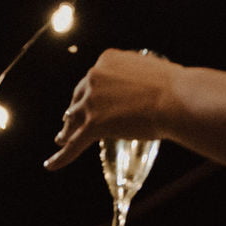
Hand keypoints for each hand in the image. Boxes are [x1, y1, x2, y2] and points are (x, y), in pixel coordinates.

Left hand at [46, 48, 180, 170]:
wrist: (175, 99)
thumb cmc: (173, 87)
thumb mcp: (149, 71)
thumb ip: (135, 78)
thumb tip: (140, 91)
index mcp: (106, 60)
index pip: (93, 79)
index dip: (89, 93)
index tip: (89, 100)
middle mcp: (94, 77)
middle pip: (79, 98)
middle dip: (75, 111)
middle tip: (68, 121)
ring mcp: (91, 102)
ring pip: (73, 120)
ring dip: (67, 131)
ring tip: (61, 140)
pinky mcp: (93, 125)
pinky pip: (73, 144)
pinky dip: (61, 157)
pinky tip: (50, 166)